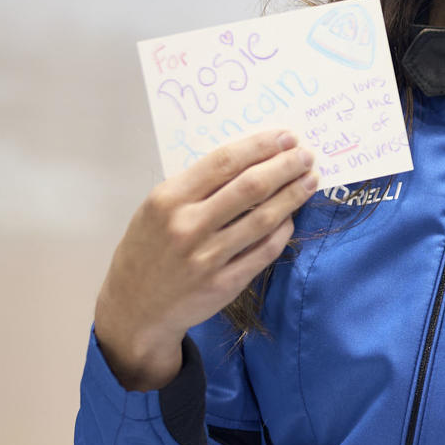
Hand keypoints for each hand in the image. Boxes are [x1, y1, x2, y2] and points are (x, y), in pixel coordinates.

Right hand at [94, 130, 316, 390]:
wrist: (135, 307)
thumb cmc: (149, 249)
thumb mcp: (157, 210)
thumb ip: (196, 187)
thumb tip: (250, 160)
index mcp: (168, 199)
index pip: (223, 162)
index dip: (260, 147)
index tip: (285, 137)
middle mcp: (188, 226)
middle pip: (251, 187)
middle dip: (285, 166)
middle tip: (306, 156)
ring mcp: (208, 257)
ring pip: (264, 218)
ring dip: (293, 196)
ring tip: (310, 180)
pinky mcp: (225, 283)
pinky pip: (265, 250)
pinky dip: (283, 230)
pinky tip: (292, 217)